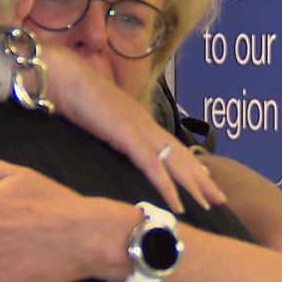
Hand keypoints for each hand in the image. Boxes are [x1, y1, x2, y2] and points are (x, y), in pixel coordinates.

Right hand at [40, 44, 224, 212]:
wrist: (62, 77)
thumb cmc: (72, 94)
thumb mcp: (95, 117)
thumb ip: (106, 128)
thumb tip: (107, 135)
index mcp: (138, 120)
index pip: (170, 144)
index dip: (188, 161)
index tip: (203, 176)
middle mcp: (145, 124)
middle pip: (180, 155)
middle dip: (201, 178)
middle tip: (219, 196)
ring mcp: (139, 130)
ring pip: (175, 162)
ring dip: (194, 185)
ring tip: (210, 203)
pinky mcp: (128, 137)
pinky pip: (153, 167)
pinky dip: (168, 187)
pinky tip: (179, 204)